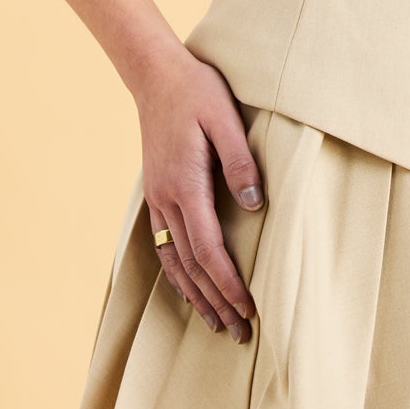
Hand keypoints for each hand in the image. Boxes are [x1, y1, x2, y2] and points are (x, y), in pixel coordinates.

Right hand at [133, 47, 263, 340]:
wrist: (155, 75)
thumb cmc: (196, 92)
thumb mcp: (225, 118)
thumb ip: (241, 162)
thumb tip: (254, 206)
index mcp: (186, 184)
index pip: (208, 249)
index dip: (228, 283)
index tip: (249, 308)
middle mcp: (167, 199)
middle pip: (191, 265)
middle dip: (216, 302)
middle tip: (240, 333)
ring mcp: (158, 198)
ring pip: (174, 261)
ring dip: (196, 296)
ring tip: (216, 324)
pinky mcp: (157, 193)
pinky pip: (165, 245)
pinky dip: (178, 274)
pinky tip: (188, 289)